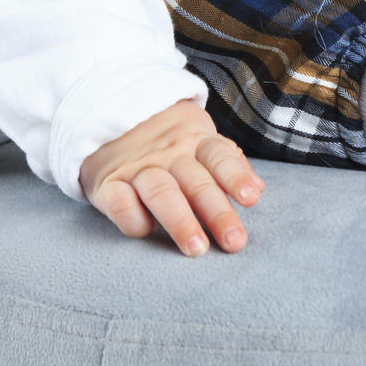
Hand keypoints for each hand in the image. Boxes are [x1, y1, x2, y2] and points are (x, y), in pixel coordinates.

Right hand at [79, 99, 263, 255]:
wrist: (106, 117)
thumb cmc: (165, 139)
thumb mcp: (198, 138)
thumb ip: (227, 162)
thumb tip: (258, 187)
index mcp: (194, 142)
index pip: (218, 157)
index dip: (235, 176)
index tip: (251, 198)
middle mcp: (168, 155)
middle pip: (196, 182)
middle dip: (217, 212)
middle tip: (234, 241)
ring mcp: (137, 169)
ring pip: (161, 192)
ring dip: (180, 220)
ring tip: (197, 248)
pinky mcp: (108, 184)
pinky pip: (120, 202)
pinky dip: (133, 218)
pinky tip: (147, 230)